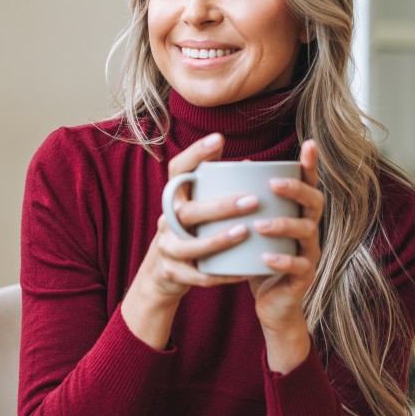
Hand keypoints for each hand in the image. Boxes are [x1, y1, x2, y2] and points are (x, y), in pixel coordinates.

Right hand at [121, 132, 258, 348]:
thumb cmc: (190, 232)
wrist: (162, 274)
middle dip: (220, 206)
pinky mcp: (174, 274)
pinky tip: (244, 271)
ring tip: (244, 232)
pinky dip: (222, 274)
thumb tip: (251, 164)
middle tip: (252, 200)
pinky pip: (199, 276)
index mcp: (174, 200)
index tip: (219, 139)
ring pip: (190, 245)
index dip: (195, 154)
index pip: (177, 170)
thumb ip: (216, 188)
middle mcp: (166, 221)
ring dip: (218, 240)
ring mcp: (167, 248)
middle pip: (187, 211)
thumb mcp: (195, 208)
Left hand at [249, 139, 324, 370]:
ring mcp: (310, 253)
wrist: (271, 303)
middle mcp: (310, 229)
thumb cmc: (259, 258)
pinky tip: (266, 258)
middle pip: (315, 203)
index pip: (308, 185)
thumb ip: (249, 202)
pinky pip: (298, 267)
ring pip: (307, 233)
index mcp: (299, 214)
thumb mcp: (254, 228)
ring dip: (284, 226)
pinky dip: (282, 261)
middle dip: (297, 191)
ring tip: (261, 225)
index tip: (309, 143)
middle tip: (273, 185)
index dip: (311, 165)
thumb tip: (236, 166)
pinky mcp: (304, 278)